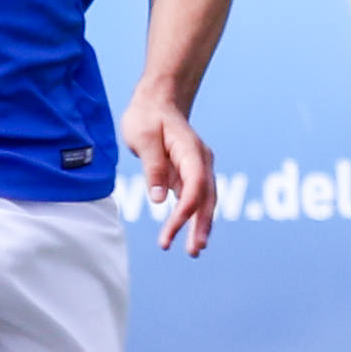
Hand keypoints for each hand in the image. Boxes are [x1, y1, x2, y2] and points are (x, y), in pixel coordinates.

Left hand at [120, 86, 217, 255]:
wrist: (157, 101)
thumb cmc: (147, 117)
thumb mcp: (143, 138)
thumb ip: (153, 167)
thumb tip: (158, 199)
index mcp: (190, 150)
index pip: (194, 185)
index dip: (185, 211)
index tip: (169, 232)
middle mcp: (201, 160)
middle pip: (207, 196)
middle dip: (201, 224)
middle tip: (194, 250)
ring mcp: (199, 167)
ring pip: (206, 200)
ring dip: (202, 224)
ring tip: (195, 250)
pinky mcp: (191, 173)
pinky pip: (196, 198)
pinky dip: (195, 216)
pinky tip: (191, 235)